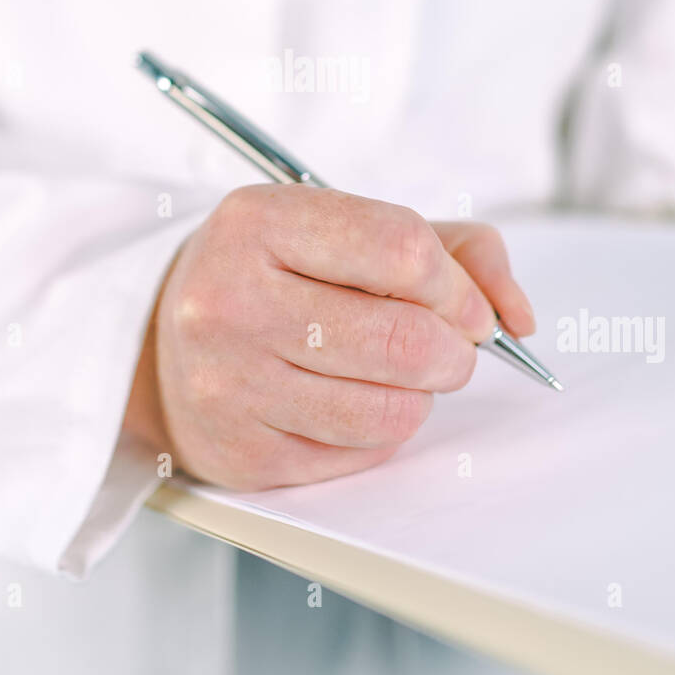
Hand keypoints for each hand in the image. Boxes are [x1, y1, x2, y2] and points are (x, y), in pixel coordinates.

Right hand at [129, 187, 534, 488]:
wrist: (160, 342)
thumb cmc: (275, 275)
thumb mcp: (344, 228)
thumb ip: (451, 246)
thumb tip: (515, 315)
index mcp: (257, 221)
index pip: (402, 248)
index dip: (458, 285)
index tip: (466, 305)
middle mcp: (231, 300)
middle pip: (406, 340)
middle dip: (454, 350)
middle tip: (448, 347)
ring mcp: (229, 383)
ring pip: (392, 408)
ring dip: (421, 394)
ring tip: (398, 372)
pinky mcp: (241, 452)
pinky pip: (361, 453)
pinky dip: (382, 431)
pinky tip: (352, 401)